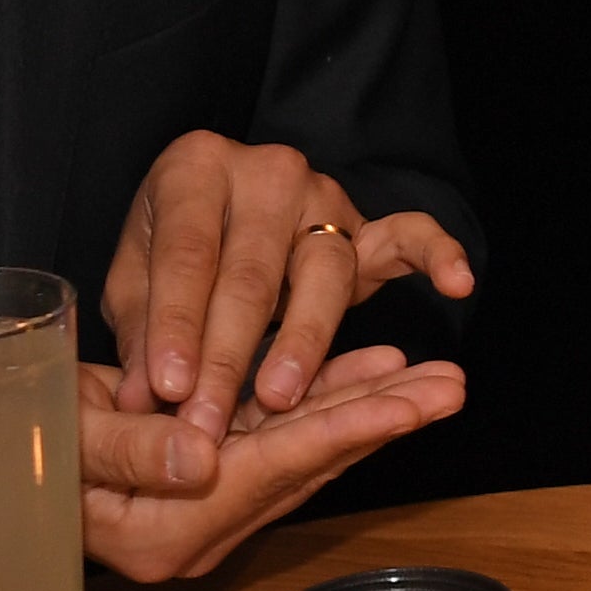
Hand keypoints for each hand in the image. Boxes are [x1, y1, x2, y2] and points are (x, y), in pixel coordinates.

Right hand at [76, 345, 463, 581]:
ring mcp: (207, 507)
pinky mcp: (207, 476)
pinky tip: (371, 370)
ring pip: (303, 450)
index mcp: (165, 532)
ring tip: (431, 376)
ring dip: (367, 408)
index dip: (343, 426)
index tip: (412, 401)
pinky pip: (278, 438)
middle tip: (453, 385)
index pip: (273, 469)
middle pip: (305, 464)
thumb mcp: (65, 440)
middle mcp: (199, 531)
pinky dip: (325, 402)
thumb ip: (137, 450)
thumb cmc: (11, 444)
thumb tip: (204, 458)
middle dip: (382, 419)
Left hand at [97, 131, 476, 430]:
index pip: (186, 254)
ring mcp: (325, 196)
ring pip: (322, 272)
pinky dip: (437, 255)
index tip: (167, 390)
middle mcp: (267, 171)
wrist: (217, 213)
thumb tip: (142, 402)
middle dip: (227, 356)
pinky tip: (456, 284)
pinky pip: (408, 235)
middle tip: (208, 422)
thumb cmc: (171, 249)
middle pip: (251, 272)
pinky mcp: (366, 227)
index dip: (173, 325)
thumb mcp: (134, 278)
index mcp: (195, 168)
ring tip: (281, 399)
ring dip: (301, 342)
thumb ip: (142, 331)